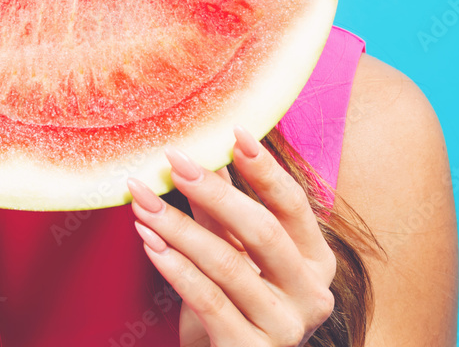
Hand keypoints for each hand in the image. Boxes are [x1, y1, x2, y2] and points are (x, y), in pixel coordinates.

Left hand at [126, 126, 336, 346]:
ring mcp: (285, 329)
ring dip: (178, 227)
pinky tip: (150, 242)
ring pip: (227, 265)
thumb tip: (201, 148)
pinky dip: (175, 268)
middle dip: (214, 191)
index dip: (264, 168)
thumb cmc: (233, 301)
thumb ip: (222, 206)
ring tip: (142, 200)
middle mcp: (311, 295)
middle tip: (174, 160)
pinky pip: (209, 302)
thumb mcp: (233, 247)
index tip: (234, 131)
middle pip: (263, 231)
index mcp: (316, 260)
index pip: (293, 205)